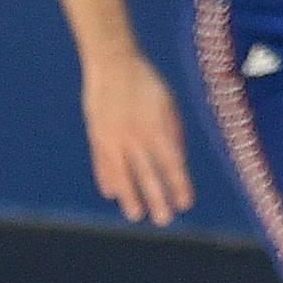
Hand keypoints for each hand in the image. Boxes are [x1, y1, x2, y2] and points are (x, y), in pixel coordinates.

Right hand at [81, 50, 192, 224]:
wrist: (112, 63)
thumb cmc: (145, 81)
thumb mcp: (167, 101)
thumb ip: (173, 129)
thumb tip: (178, 157)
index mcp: (155, 126)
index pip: (171, 162)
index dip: (179, 184)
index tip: (185, 203)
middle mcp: (134, 136)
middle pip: (147, 174)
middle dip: (157, 198)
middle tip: (164, 220)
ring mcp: (113, 137)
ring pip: (122, 174)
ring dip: (130, 196)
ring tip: (135, 215)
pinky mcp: (97, 135)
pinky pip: (101, 163)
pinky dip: (106, 178)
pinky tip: (111, 193)